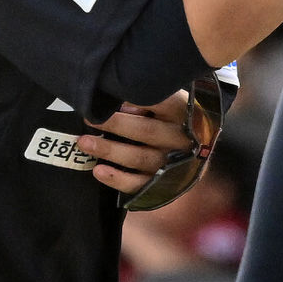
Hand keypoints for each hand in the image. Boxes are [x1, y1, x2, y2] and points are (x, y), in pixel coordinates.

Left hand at [77, 90, 191, 194]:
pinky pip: (138, 185)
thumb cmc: (176, 121)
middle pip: (146, 131)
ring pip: (138, 158)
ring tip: (84, 142)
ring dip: (110, 150)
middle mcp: (179, 139)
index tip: (112, 96)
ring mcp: (170, 164)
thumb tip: (121, 101)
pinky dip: (117, 179)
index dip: (138, 100)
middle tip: (90, 119)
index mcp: (184, 114)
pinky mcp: (160, 185)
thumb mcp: (172, 103)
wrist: (198, 154)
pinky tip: (98, 171)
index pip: (163, 102)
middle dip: (116, 124)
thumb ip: (152, 99)